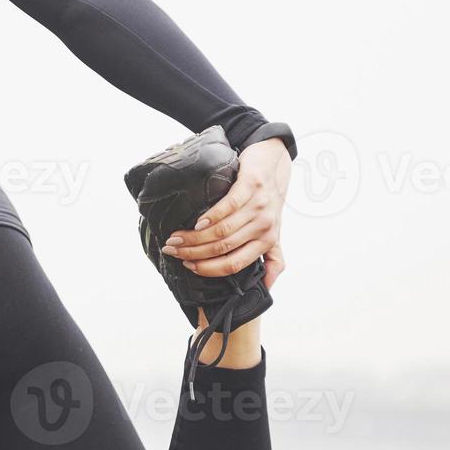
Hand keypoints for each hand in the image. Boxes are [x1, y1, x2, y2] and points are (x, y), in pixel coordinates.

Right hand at [161, 136, 290, 288]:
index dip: (208, 269)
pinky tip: (195, 222)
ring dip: (194, 237)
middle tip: (173, 251)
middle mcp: (264, 226)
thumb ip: (271, 258)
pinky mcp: (252, 185)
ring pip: (221, 230)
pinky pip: (227, 206)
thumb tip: (266, 288)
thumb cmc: (270, 199)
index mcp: (267, 242)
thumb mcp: (274, 231)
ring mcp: (258, 206)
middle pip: (223, 248)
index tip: (188, 267)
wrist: (276, 161)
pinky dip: (209, 217)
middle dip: (193, 253)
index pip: (234, 265)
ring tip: (175, 238)